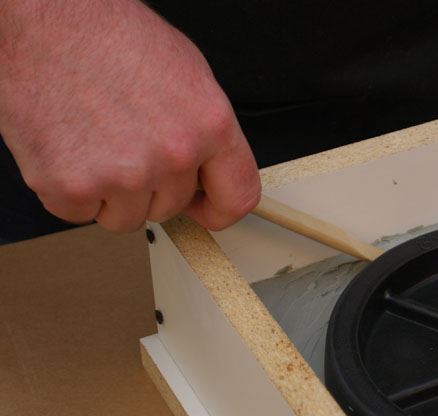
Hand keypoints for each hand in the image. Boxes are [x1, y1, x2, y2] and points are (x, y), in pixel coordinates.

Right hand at [0, 0, 260, 231]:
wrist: (44, 20)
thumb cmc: (111, 37)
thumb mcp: (188, 75)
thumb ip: (206, 135)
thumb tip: (208, 175)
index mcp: (210, 125)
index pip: (237, 197)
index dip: (218, 210)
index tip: (202, 208)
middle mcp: (173, 154)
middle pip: (170, 207)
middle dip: (150, 187)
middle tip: (125, 144)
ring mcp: (123, 175)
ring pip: (126, 218)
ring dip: (110, 194)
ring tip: (96, 142)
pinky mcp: (72, 186)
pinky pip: (80, 214)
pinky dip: (71, 191)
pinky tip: (70, 148)